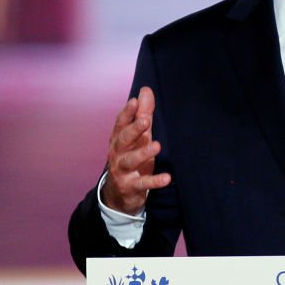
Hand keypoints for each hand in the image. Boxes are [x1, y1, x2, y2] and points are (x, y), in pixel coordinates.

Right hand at [101, 86, 170, 215]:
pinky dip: (154, 181)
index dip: (127, 113)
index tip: (134, 101)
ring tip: (157, 146)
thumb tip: (145, 90)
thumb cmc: (130, 157)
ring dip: (143, 153)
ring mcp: (122, 171)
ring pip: (130, 160)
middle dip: (134, 130)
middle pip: (123, 139)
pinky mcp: (131, 186)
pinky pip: (142, 183)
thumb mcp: (138, 137)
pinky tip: (167, 178)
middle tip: (146, 121)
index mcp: (119, 139)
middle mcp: (117, 153)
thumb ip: (142, 114)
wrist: (119, 194)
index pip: (120, 123)